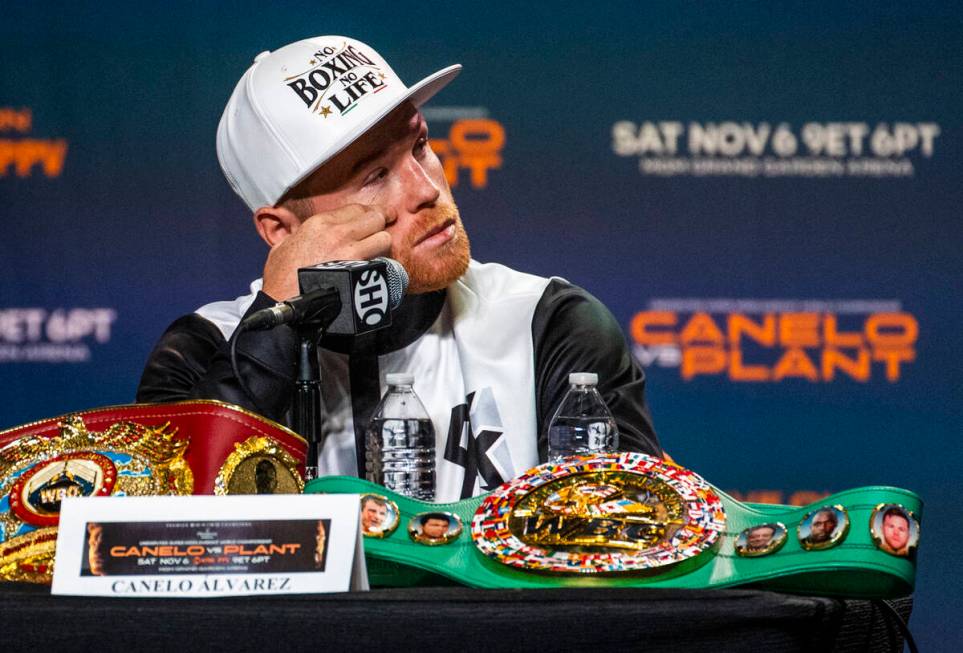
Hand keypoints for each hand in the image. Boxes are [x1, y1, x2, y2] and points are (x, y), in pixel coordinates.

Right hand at [261, 204, 393, 299]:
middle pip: (375, 218)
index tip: (375, 216)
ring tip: (378, 252)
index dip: (369, 212)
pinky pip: (383, 261)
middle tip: (383, 230)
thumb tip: (298, 230)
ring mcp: (351, 252)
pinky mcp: (361, 272)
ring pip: (384, 238)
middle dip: (381, 224)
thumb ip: (296, 233)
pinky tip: (377, 270)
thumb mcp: (283, 246)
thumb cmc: (281, 279)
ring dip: (383, 245)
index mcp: (319, 223)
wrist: (285, 304)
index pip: (356, 208)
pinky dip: (383, 264)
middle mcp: (338, 233)